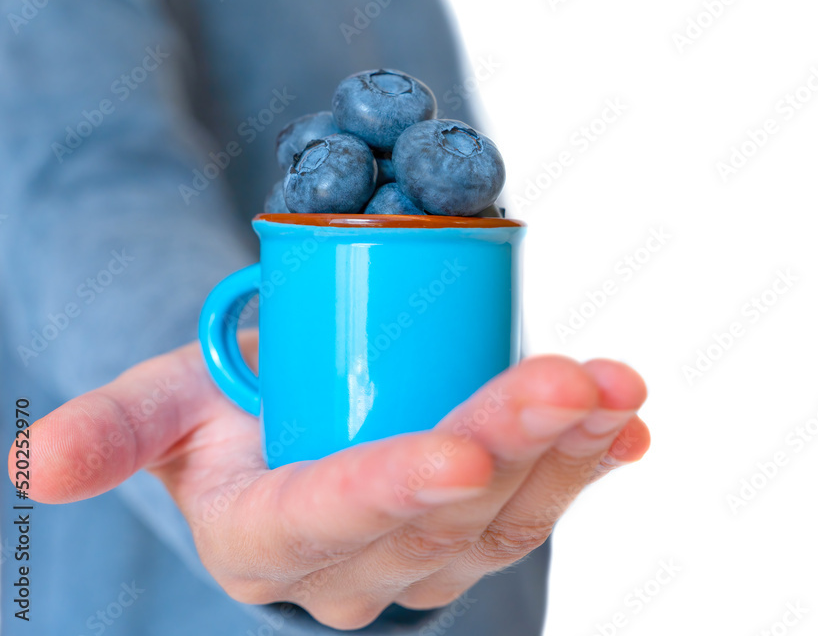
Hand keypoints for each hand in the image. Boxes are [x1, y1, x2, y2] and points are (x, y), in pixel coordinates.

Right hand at [9, 332, 649, 629]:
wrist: (289, 418)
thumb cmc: (226, 409)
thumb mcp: (161, 406)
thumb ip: (111, 432)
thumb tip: (36, 466)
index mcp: (269, 539)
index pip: (328, 522)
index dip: (389, 490)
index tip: (457, 452)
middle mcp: (358, 566)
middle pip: (441, 514)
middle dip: (511, 445)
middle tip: (570, 382)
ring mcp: (430, 552)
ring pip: (509, 514)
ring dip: (570, 450)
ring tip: (615, 387)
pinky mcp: (482, 523)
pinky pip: (545, 504)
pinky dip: (591, 462)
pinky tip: (628, 423)